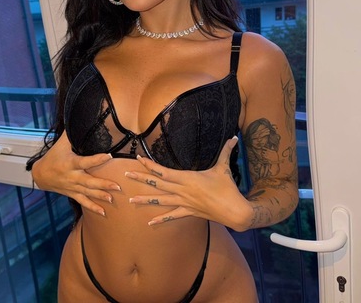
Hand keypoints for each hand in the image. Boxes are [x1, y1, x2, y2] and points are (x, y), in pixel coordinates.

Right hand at [31, 131, 120, 214]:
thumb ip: (72, 133)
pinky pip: (83, 202)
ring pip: (88, 193)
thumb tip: (80, 116)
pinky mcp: (72, 194)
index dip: (97, 159)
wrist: (40, 175)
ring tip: (113, 199)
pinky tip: (103, 212)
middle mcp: (72, 177)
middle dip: (103, 184)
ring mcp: (72, 187)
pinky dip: (93, 207)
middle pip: (89, 181)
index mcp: (70, 163)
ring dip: (101, 196)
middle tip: (117, 186)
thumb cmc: (53, 156)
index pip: (85, 161)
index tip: (109, 156)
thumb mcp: (61, 143)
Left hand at [125, 138, 253, 230]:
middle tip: (126, 175)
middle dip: (141, 179)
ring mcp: (185, 202)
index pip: (164, 172)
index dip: (151, 165)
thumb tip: (234, 137)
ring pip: (161, 201)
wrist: (234, 211)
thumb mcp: (225, 167)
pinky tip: (150, 223)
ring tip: (131, 200)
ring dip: (146, 200)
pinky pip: (173, 215)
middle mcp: (183, 190)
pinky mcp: (189, 212)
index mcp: (188, 178)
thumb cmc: (228, 188)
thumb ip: (226, 151)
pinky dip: (161, 219)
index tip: (139, 159)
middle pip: (158, 184)